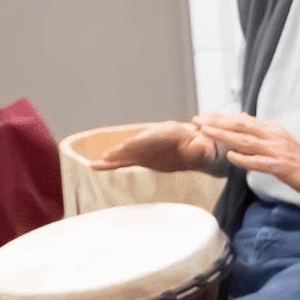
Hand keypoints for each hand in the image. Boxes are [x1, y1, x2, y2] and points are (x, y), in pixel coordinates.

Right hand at [90, 121, 217, 174]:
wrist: (197, 148)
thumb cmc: (202, 147)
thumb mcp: (205, 148)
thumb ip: (200, 148)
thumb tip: (200, 147)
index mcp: (169, 133)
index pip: (153, 136)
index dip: (141, 140)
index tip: (129, 145)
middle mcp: (154, 139)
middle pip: (138, 143)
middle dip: (126, 148)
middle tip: (113, 153)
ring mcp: (145, 150)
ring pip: (127, 153)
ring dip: (115, 156)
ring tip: (101, 159)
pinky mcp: (140, 160)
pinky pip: (124, 163)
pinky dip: (110, 165)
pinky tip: (94, 166)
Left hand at [194, 112, 299, 200]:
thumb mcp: (280, 142)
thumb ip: (260, 136)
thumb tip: (241, 129)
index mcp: (271, 129)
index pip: (242, 120)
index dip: (221, 117)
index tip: (203, 116)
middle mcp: (273, 136)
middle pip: (240, 126)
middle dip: (217, 122)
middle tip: (198, 119)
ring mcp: (277, 150)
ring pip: (246, 141)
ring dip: (224, 135)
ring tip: (206, 131)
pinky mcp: (281, 166)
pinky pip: (259, 162)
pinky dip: (244, 159)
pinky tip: (230, 156)